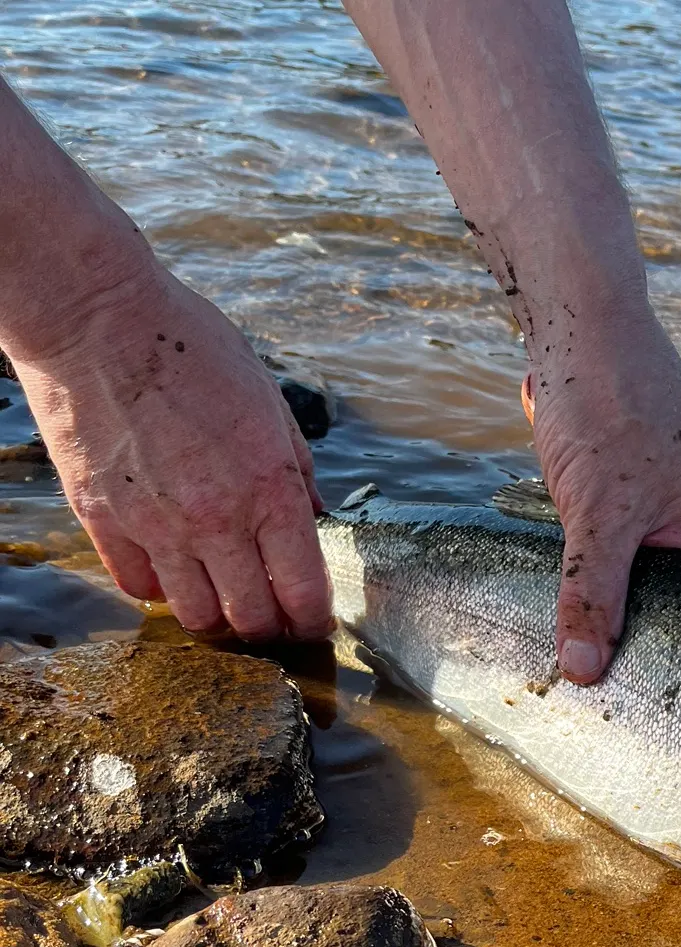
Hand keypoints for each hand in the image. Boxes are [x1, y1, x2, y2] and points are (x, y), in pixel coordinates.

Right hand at [10, 266, 332, 639]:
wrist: (97, 316)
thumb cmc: (193, 348)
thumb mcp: (269, 401)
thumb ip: (297, 468)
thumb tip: (314, 515)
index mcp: (270, 490)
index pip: (304, 593)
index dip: (314, 620)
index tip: (314, 621)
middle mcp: (217, 520)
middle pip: (252, 620)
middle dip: (270, 627)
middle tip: (272, 615)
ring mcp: (156, 525)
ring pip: (196, 617)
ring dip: (215, 615)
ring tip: (221, 593)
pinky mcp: (102, 519)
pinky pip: (138, 586)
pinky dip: (160, 589)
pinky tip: (171, 568)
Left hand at [525, 305, 680, 683]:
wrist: (579, 328)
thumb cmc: (610, 404)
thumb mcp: (599, 511)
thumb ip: (591, 591)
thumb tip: (584, 672)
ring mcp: (678, 518)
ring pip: (679, 593)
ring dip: (660, 632)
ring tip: (634, 694)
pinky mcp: (636, 509)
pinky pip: (641, 570)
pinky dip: (625, 602)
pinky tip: (593, 634)